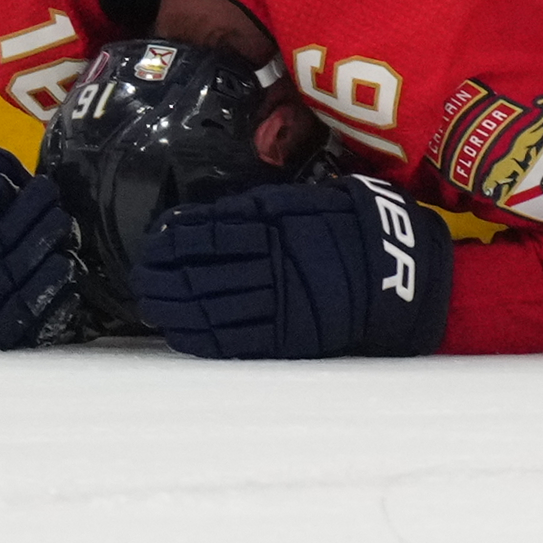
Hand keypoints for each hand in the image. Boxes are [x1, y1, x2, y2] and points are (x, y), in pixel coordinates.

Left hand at [129, 176, 453, 358]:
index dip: (175, 240)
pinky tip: (181, 331)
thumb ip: (257, 209)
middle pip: (202, 272)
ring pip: (211, 307)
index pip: (208, 234)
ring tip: (151, 303)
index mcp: (274, 227)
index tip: (152, 241)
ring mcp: (278, 304)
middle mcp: (270, 265)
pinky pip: (235, 339)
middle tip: (141, 276)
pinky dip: (202, 336)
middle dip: (165, 276)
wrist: (402, 273)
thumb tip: (202, 217)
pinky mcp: (288, 337)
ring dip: (175, 307)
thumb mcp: (306, 202)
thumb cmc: (354, 230)